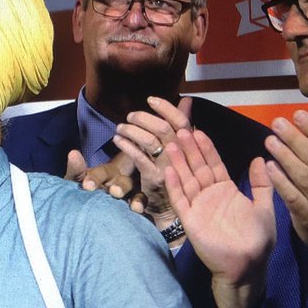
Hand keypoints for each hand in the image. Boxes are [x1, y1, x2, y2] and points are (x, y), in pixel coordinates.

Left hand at [67, 151, 140, 208]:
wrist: (85, 214)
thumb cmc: (81, 192)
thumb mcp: (76, 182)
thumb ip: (76, 170)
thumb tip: (73, 153)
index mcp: (105, 174)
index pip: (102, 173)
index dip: (95, 178)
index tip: (87, 186)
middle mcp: (120, 183)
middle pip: (124, 182)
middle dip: (120, 187)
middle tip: (114, 192)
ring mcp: (131, 196)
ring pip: (137, 194)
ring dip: (137, 200)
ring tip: (135, 208)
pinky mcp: (137, 209)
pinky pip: (143, 210)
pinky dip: (143, 212)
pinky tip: (142, 216)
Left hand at [113, 96, 193, 226]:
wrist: (170, 208)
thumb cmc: (174, 174)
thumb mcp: (180, 149)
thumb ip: (180, 125)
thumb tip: (187, 101)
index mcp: (189, 145)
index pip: (181, 120)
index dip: (166, 107)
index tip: (150, 99)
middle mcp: (181, 155)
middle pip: (163, 128)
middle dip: (144, 118)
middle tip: (130, 116)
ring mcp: (168, 167)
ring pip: (150, 140)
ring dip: (132, 130)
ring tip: (120, 127)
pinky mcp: (154, 178)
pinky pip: (139, 157)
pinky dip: (126, 145)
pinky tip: (118, 140)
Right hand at [165, 130, 275, 307]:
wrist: (247, 265)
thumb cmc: (258, 240)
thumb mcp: (264, 207)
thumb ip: (261, 184)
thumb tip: (259, 159)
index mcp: (226, 191)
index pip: (214, 165)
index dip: (206, 149)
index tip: (198, 131)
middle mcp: (210, 196)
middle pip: (197, 168)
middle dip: (189, 150)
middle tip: (180, 130)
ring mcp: (198, 207)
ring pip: (186, 180)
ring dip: (178, 163)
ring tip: (170, 145)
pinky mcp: (190, 220)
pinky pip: (180, 200)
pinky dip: (174, 186)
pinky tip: (168, 170)